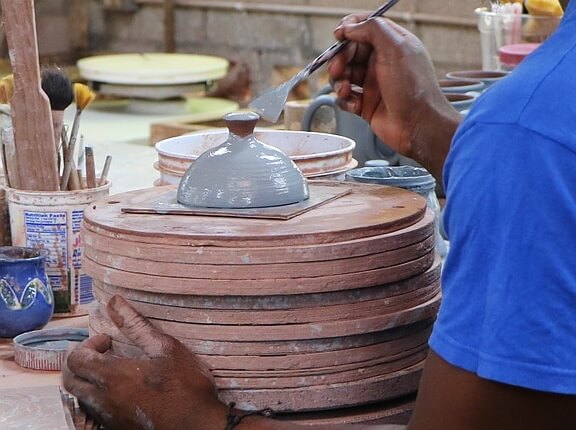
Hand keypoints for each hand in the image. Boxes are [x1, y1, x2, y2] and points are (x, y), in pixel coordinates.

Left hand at [62, 295, 226, 429]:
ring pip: (80, 398)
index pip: (76, 359)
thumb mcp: (165, 348)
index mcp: (112, 377)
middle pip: (70, 380)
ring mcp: (108, 416)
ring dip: (88, 380)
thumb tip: (114, 301)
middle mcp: (103, 399)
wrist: (197, 424)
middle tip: (103, 353)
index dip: (87, 345)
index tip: (108, 340)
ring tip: (112, 370)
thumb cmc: (185, 384)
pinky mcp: (116, 427)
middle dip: (80, 362)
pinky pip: (94, 411)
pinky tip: (121, 390)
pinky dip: (98, 397)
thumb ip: (136, 325)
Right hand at [328, 15, 460, 178]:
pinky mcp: (365, 105)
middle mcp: (381, 63)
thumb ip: (372, 29)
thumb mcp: (396, 48)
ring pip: (343, 75)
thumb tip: (349, 27)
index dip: (349, 29)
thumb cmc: (414, 88)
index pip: (365, 28)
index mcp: (391, 45)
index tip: (339, 36)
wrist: (418, 126)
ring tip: (346, 90)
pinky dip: (345, 101)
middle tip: (338, 69)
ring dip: (339, 82)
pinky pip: (345, 98)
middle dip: (339, 59)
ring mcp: (372, 85)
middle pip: (349, 52)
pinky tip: (355, 105)